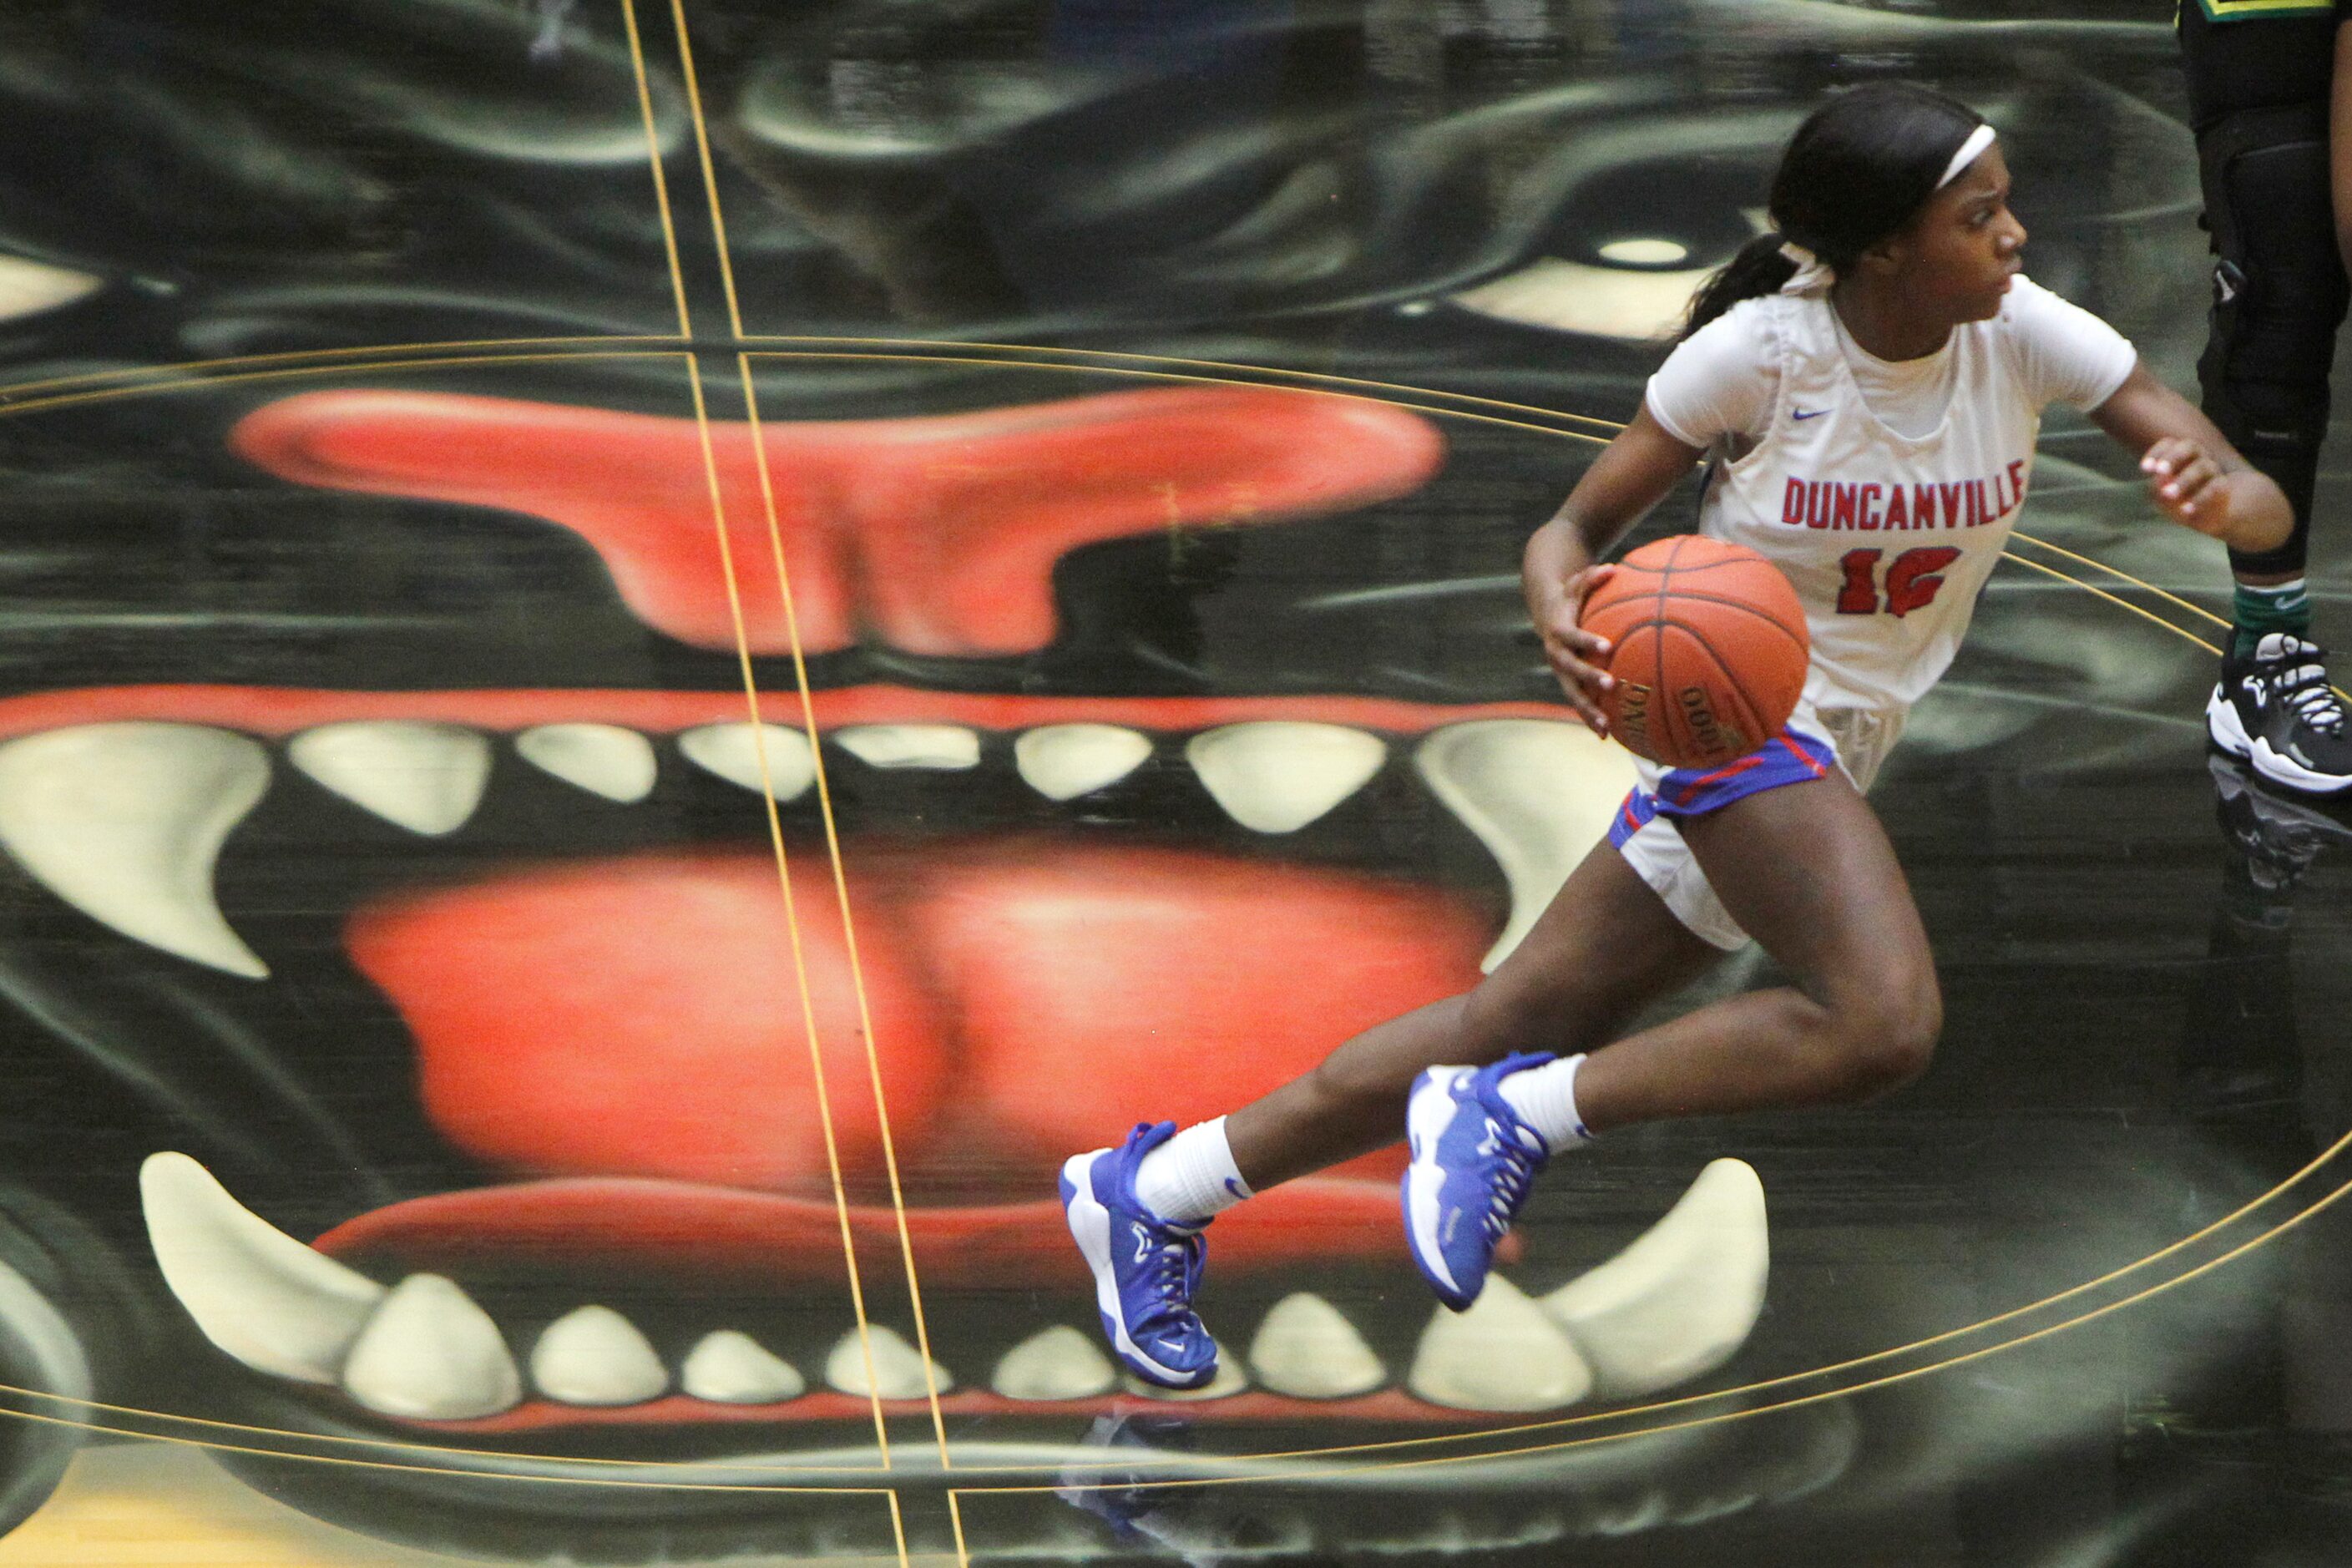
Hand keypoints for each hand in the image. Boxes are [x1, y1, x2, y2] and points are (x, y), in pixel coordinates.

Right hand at [1537, 563, 1617, 731]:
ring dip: (1588, 711)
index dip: (1588, 641)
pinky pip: (1579, 702)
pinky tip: (1608, 735)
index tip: (1608, 646)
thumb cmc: (1568, 597)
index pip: (1572, 637)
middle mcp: (1556, 655)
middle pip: (1570, 671)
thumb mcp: (1576, 584)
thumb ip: (1592, 577)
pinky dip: (1590, 718)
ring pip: (1572, 694)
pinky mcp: (1567, 683)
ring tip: (1606, 728)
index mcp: (1558, 632)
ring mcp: (1561, 672)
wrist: (1545, 614)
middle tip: (1610, 685)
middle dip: (1589, 679)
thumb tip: (1612, 568)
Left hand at [2140, 437, 2226, 534]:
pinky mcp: (2223, 486)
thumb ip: (2159, 485)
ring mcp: (2212, 470)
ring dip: (2184, 480)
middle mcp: (2197, 457)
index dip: (2156, 453)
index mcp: (2179, 455)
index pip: (2169, 444)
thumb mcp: (2161, 494)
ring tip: (2168, 495)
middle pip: (2190, 446)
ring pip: (2202, 466)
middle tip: (2159, 472)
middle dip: (2173, 458)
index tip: (2144, 469)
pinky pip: (2215, 487)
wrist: (2207, 516)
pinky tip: (2186, 510)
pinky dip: (2200, 499)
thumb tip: (2161, 479)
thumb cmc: (2178, 500)